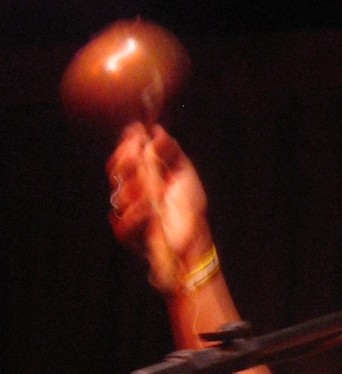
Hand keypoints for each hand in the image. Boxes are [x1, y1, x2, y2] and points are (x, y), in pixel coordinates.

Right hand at [106, 123, 210, 292]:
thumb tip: (156, 130)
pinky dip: (138, 216)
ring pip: (118, 194)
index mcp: (144, 176)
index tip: (135, 136)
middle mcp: (132, 191)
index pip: (125, 156)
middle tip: (140, 160)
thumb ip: (170, 151)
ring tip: (155, 197)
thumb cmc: (190, 210)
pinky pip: (120, 219)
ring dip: (138, 192)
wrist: (193, 243)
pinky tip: (151, 214)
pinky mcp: (126, 233)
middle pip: (116, 171)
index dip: (127, 145)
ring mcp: (127, 211)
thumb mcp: (185, 174)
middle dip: (128, 163)